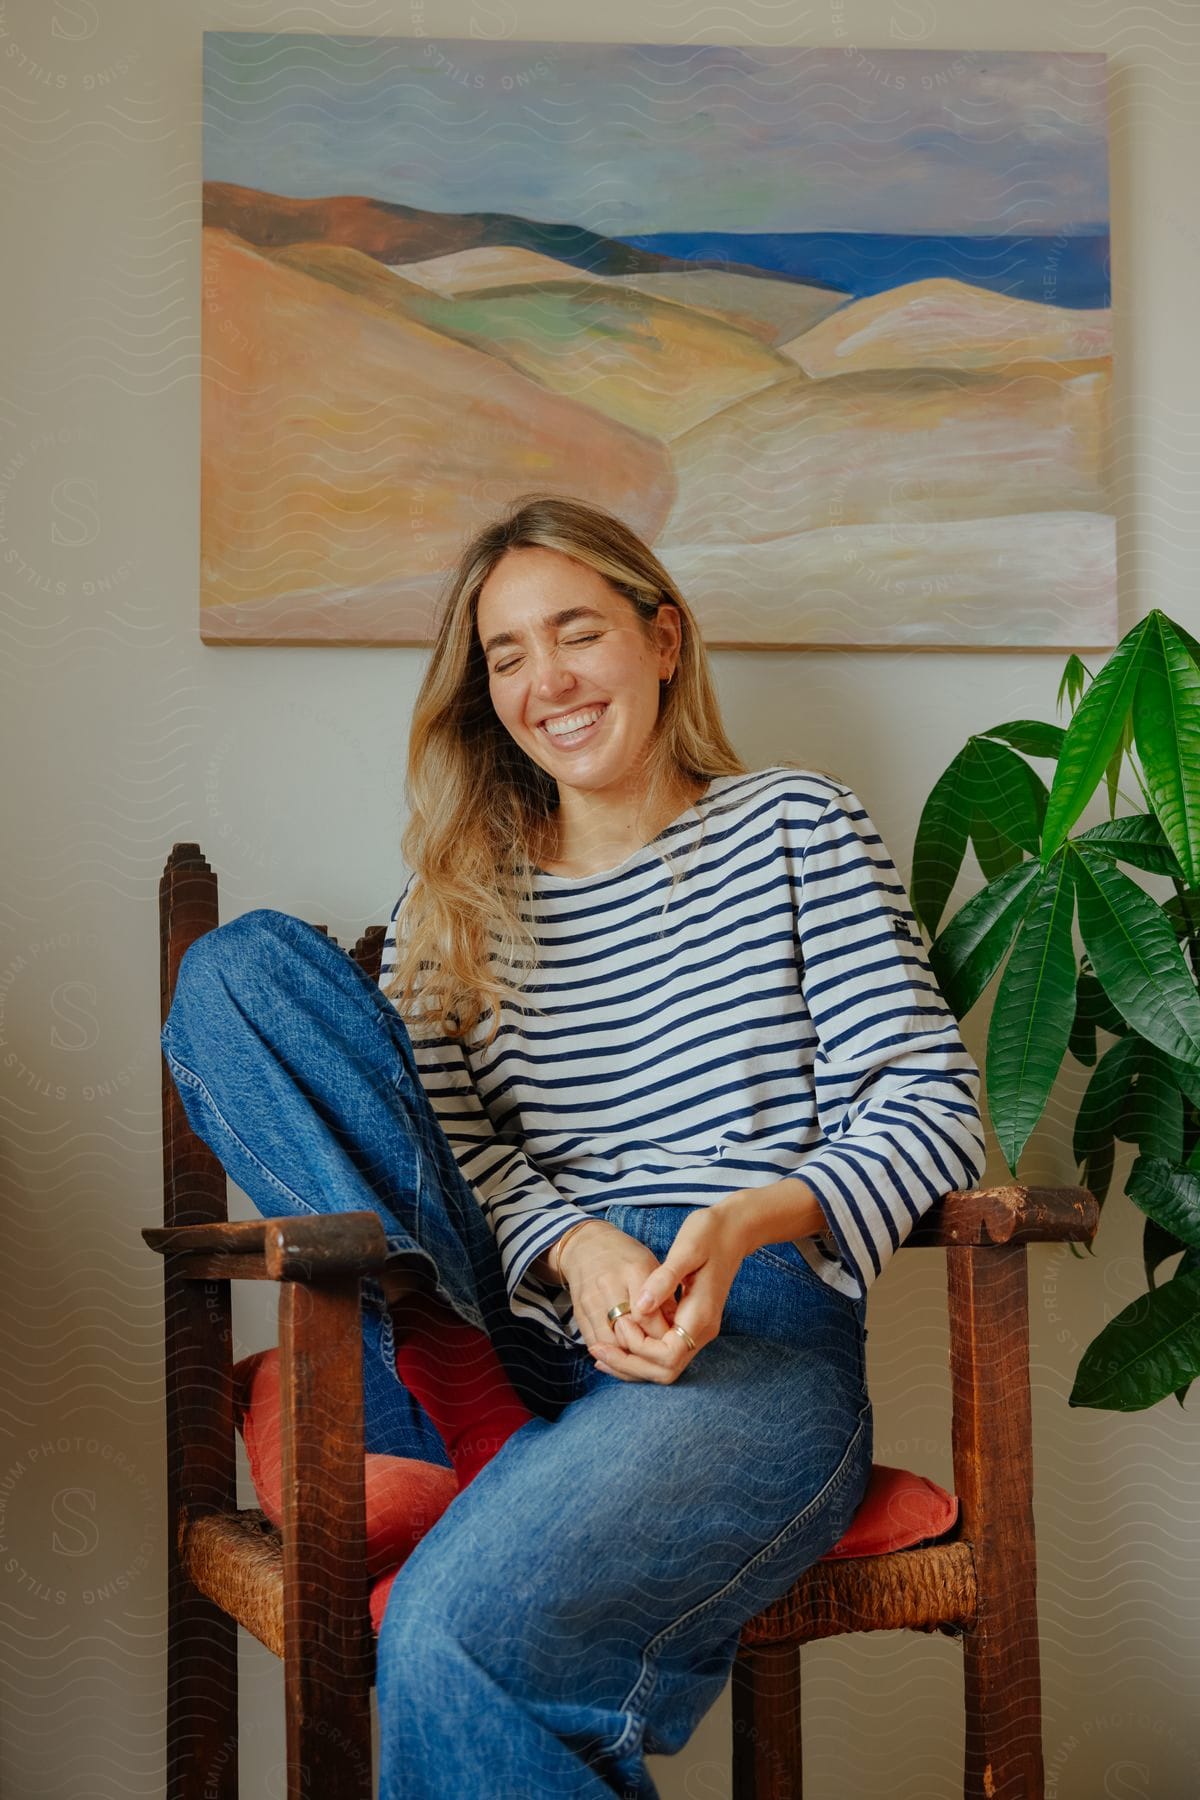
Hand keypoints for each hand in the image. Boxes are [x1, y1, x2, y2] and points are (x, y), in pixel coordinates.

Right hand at [556, 1220, 681, 1375]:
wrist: (585, 1246)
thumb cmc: (625, 1256)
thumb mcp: (651, 1266)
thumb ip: (664, 1298)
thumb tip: (679, 1332)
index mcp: (633, 1271)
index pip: (648, 1316)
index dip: (663, 1336)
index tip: (673, 1342)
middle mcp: (609, 1287)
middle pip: (628, 1334)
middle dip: (647, 1351)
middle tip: (662, 1356)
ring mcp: (591, 1302)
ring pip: (610, 1345)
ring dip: (628, 1357)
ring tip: (644, 1359)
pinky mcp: (579, 1313)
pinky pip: (595, 1343)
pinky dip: (611, 1354)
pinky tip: (624, 1355)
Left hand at [581, 1203, 749, 1385]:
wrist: (734, 1229)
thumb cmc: (709, 1233)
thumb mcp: (687, 1249)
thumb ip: (664, 1279)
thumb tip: (641, 1307)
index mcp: (700, 1315)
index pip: (667, 1356)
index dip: (639, 1347)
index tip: (620, 1323)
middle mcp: (702, 1330)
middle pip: (665, 1371)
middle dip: (629, 1365)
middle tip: (597, 1351)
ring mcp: (698, 1331)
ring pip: (664, 1367)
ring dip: (632, 1363)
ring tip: (601, 1351)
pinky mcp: (691, 1325)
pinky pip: (664, 1353)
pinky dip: (640, 1353)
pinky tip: (618, 1343)